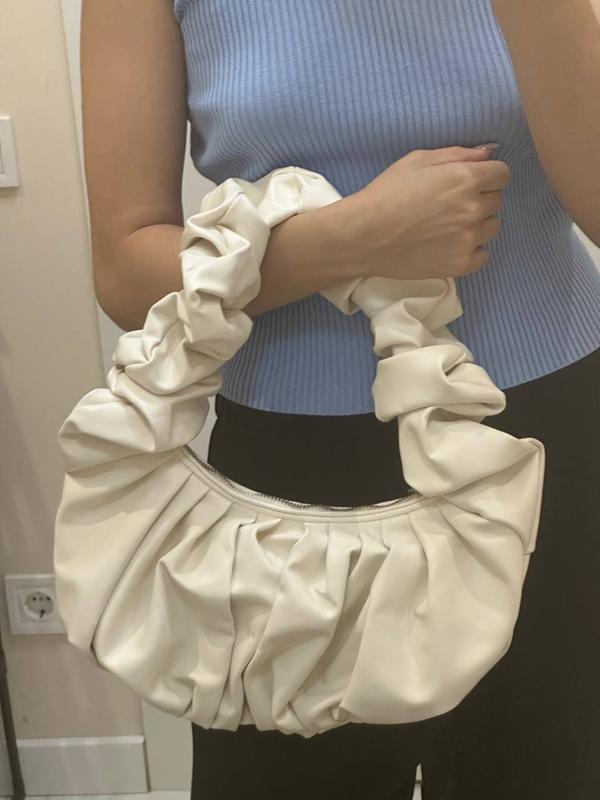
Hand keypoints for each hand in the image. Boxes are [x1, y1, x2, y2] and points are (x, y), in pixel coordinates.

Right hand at [339, 145, 509, 280]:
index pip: (502, 174)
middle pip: (496, 200)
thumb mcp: (418, 160)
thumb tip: (488, 154)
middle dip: (479, 198)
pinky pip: (483, 254)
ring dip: (477, 224)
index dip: (486, 176)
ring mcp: (469, 240)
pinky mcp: (461, 264)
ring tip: (447, 226)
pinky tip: (449, 245)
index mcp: (466, 178)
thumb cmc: (386, 194)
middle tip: (449, 205)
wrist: (363, 236)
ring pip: (492, 227)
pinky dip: (471, 250)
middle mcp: (473, 209)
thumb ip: (458, 154)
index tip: (468, 182)